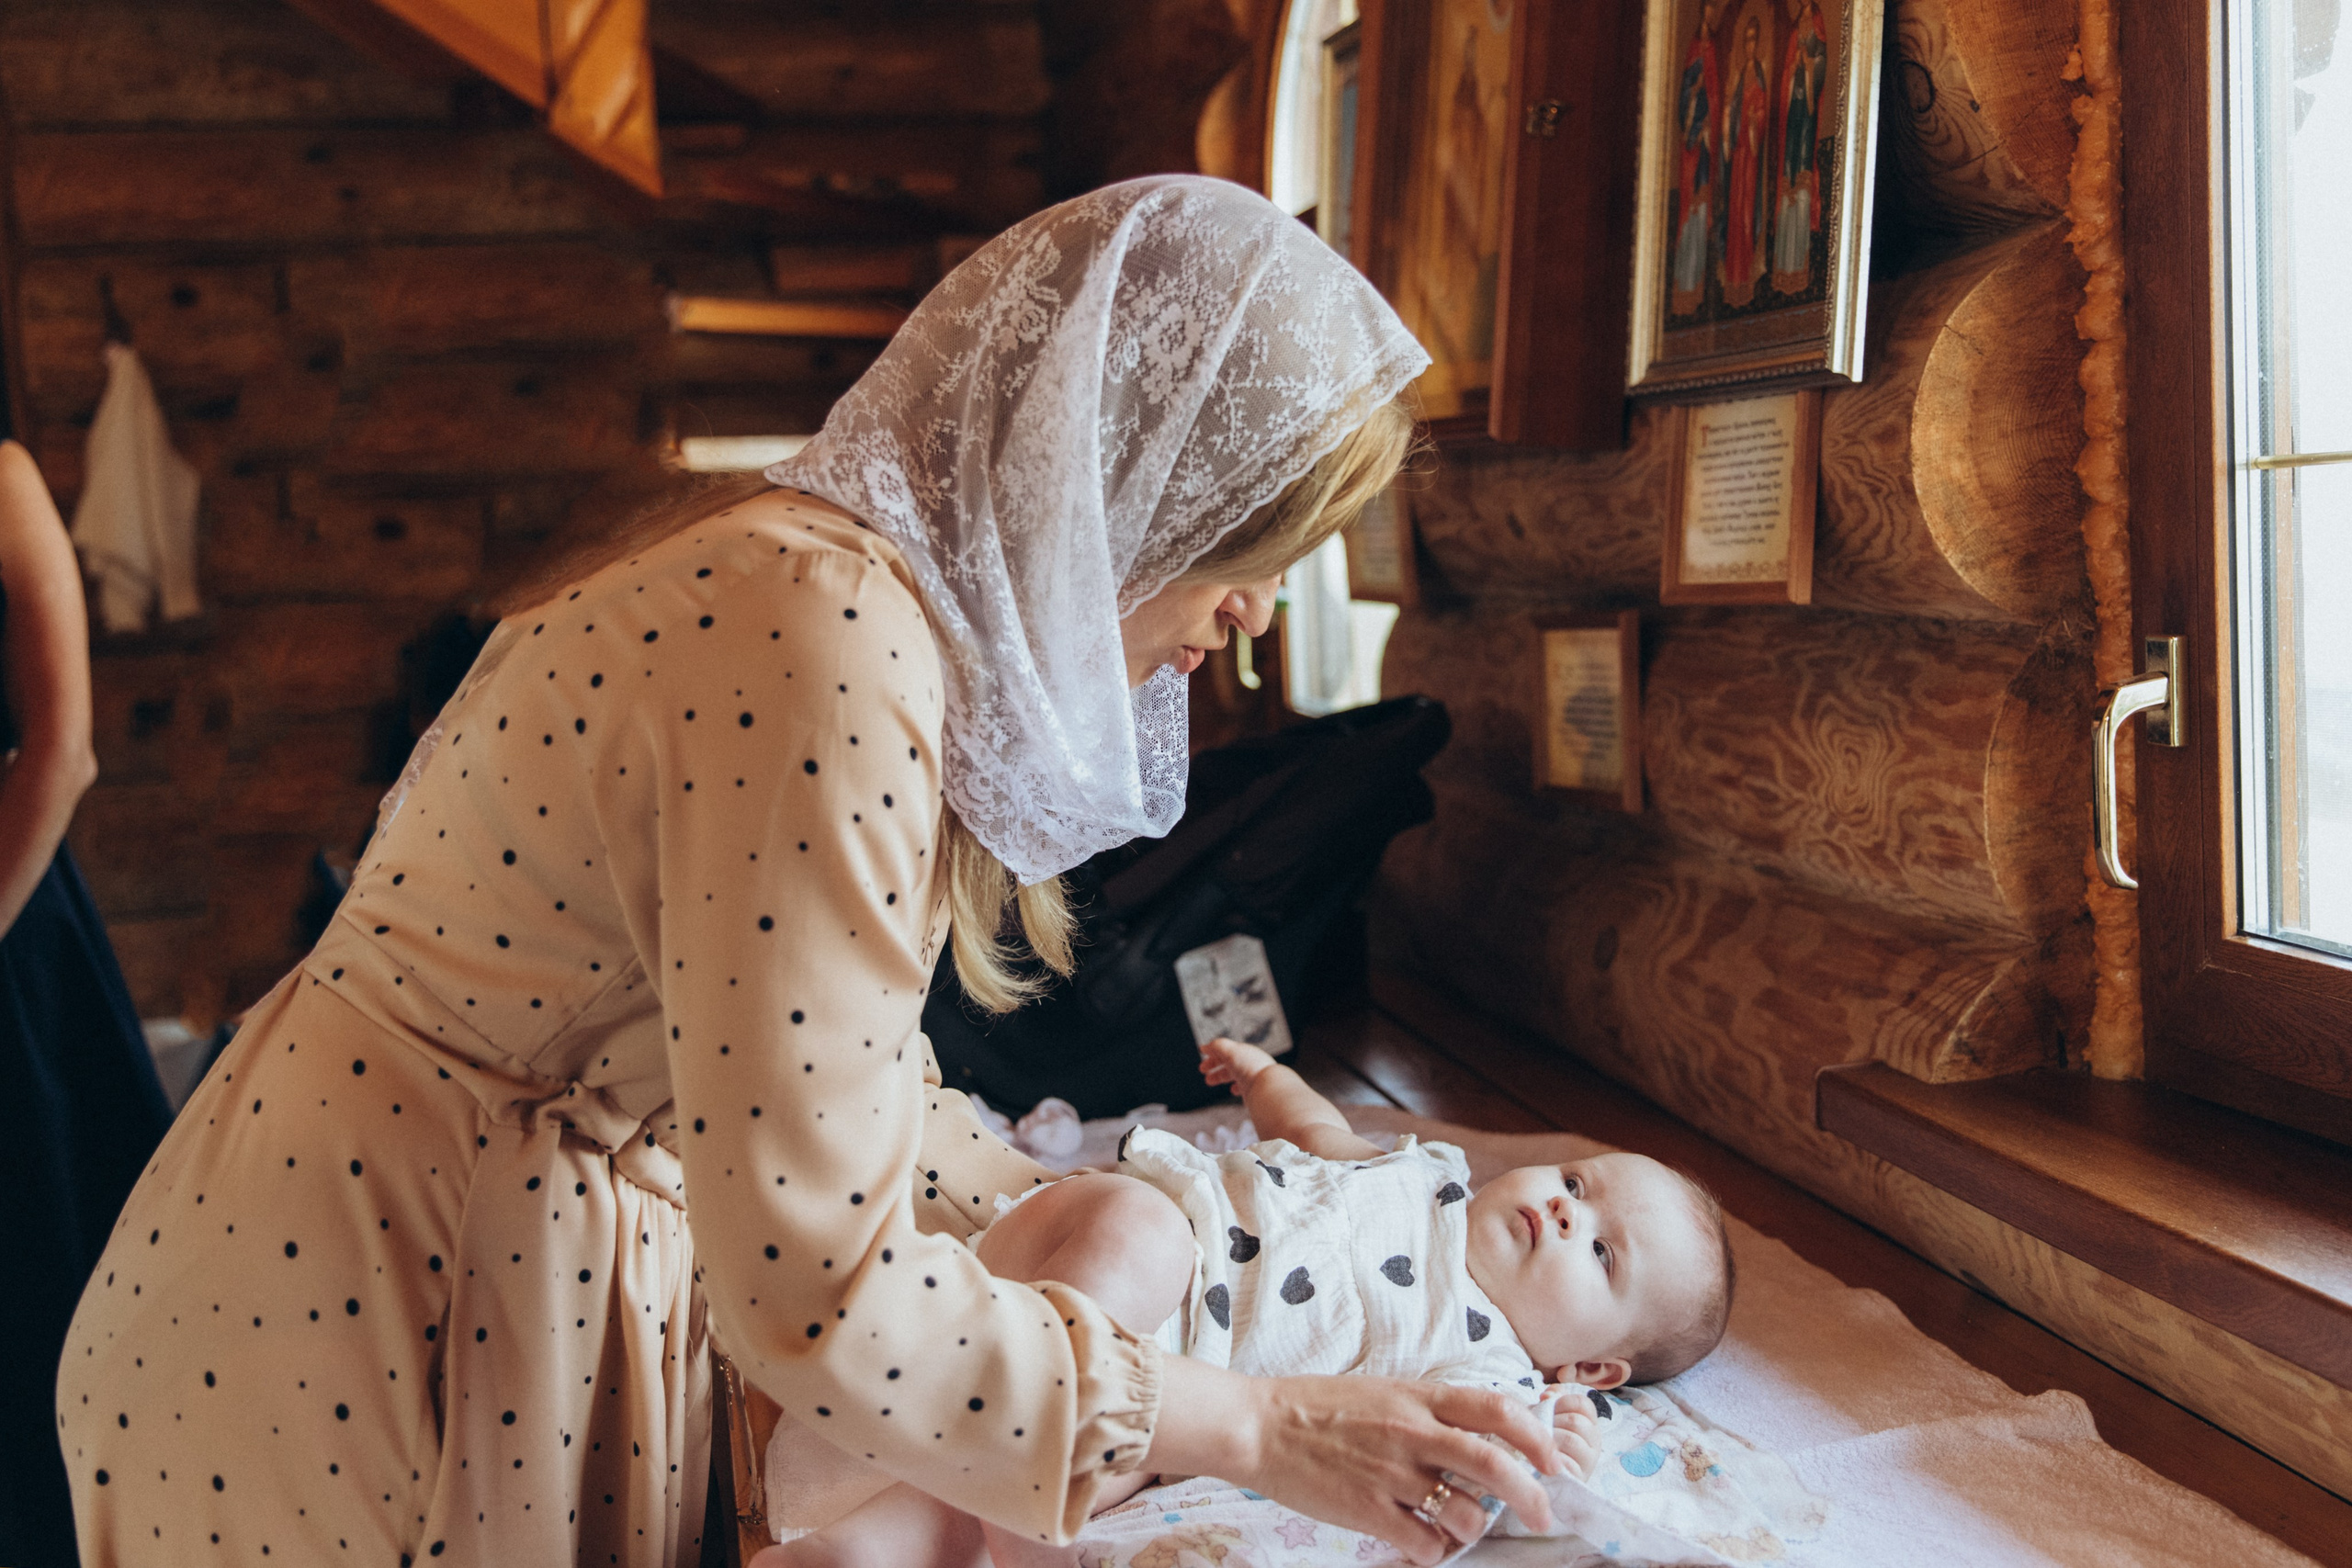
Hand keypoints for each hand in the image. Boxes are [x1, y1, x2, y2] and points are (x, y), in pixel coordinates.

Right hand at [1198, 1036, 1276, 1090]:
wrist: (1267, 1087)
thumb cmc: (1250, 1068)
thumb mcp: (1230, 1050)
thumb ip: (1216, 1046)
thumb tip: (1205, 1046)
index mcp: (1244, 1051)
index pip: (1227, 1049)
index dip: (1213, 1051)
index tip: (1203, 1053)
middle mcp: (1249, 1063)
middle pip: (1229, 1061)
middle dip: (1214, 1064)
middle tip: (1203, 1071)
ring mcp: (1252, 1076)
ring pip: (1234, 1074)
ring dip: (1220, 1076)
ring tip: (1209, 1081)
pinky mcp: (1255, 1090)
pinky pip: (1243, 1087)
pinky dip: (1236, 1087)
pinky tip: (1233, 1090)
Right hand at [1231, 1374, 1561, 1566]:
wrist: (1260, 1426)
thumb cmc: (1319, 1407)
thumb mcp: (1384, 1391)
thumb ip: (1430, 1410)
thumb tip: (1480, 1435)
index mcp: (1418, 1398)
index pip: (1496, 1409)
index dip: (1535, 1435)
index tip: (1551, 1459)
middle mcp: (1412, 1433)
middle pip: (1493, 1465)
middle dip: (1530, 1496)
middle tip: (1542, 1515)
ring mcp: (1391, 1474)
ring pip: (1464, 1513)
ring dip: (1474, 1529)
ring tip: (1460, 1529)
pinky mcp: (1368, 1511)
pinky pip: (1425, 1544)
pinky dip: (1435, 1552)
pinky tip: (1424, 1545)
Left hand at [1550, 1399, 1600, 1480]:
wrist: (1542, 1473)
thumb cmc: (1546, 1440)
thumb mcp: (1548, 1415)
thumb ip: (1552, 1398)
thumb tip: (1548, 1395)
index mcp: (1589, 1422)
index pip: (1582, 1403)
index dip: (1561, 1403)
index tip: (1549, 1410)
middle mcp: (1594, 1440)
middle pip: (1575, 1421)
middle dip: (1553, 1423)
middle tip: (1544, 1431)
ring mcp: (1589, 1460)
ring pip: (1570, 1440)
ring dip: (1551, 1440)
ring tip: (1543, 1446)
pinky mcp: (1579, 1478)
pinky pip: (1566, 1463)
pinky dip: (1552, 1460)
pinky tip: (1545, 1460)